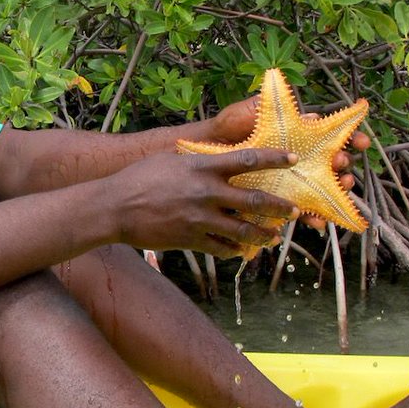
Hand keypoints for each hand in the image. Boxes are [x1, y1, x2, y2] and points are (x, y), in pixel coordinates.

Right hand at [112, 147, 299, 257]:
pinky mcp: (191, 239)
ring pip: (244, 229)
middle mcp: (206, 192)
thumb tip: (214, 157)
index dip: (275, 159)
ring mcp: (200, 218)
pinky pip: (222, 248)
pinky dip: (235, 250)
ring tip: (273, 237)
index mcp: (202, 167)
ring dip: (264, 235)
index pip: (248, 159)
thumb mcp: (169, 160)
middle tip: (294, 211)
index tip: (293, 160)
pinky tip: (241, 251)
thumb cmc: (139, 178)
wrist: (114, 208)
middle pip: (255, 200)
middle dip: (280, 207)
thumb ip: (195, 160)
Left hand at [192, 97, 370, 233]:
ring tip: (341, 190)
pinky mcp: (278, 197)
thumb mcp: (248, 112)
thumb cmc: (228, 128)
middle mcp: (298, 157)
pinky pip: (299, 208)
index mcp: (296, 135)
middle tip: (341, 163)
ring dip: (335, 190)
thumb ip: (273, 108)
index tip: (361, 142)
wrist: (203, 152)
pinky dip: (311, 215)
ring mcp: (290, 178)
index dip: (350, 137)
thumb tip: (309, 116)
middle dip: (341, 163)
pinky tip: (318, 221)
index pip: (330, 134)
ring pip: (320, 187)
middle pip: (330, 162)